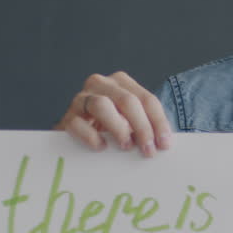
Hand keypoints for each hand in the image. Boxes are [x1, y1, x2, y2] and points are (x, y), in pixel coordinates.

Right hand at [54, 72, 173, 154]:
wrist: (78, 132)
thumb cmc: (110, 127)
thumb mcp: (130, 122)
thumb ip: (145, 126)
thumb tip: (163, 143)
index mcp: (121, 82)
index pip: (147, 99)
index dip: (158, 122)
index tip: (164, 144)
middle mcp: (101, 84)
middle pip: (127, 101)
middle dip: (142, 127)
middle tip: (148, 150)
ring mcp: (81, 98)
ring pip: (102, 106)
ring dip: (118, 128)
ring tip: (126, 146)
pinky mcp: (67, 117)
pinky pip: (78, 124)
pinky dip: (92, 136)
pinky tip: (101, 147)